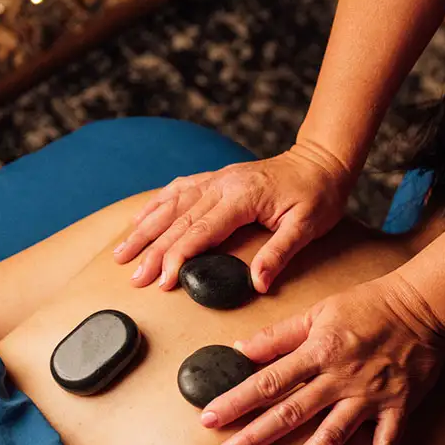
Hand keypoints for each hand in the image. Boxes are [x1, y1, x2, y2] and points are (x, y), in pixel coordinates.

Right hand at [113, 140, 352, 292]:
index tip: (162, 281)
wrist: (322, 161)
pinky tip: (139, 218)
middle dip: (152, 251)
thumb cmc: (318, 195)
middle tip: (133, 277)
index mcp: (241, 197)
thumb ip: (279, 254)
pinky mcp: (216, 178)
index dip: (178, 257)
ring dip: (144, 229)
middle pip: (178, 221)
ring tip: (122, 252)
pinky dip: (156, 205)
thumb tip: (257, 284)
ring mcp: (216, 179)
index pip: (200, 231)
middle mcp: (222, 184)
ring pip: (171, 204)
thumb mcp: (307, 227)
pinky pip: (178, 189)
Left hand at [199, 272, 444, 444]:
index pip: (268, 381)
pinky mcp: (398, 410)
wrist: (426, 305)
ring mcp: (370, 397)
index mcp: (318, 351)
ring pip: (330, 438)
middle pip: (290, 414)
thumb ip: (279, 334)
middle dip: (254, 439)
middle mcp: (340, 378)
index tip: (208, 419)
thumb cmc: (369, 305)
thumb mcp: (319, 310)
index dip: (236, 401)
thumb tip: (240, 349)